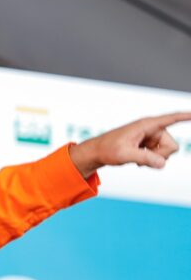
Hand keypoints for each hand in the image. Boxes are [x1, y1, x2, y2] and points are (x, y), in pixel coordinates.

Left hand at [69, 112, 190, 178]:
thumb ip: (144, 158)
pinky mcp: (149, 145)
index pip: (170, 119)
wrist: (98, 152)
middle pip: (172, 145)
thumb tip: (162, 163)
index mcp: (145, 125)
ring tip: (137, 158)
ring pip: (167, 152)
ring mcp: (151, 137)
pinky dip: (152, 160)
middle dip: (161, 155)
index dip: (185, 116)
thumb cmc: (107, 150)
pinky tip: (138, 160)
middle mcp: (151, 129)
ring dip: (155, 159)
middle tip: (142, 159)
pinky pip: (160, 156)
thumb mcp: (124, 155)